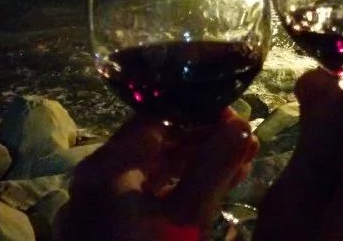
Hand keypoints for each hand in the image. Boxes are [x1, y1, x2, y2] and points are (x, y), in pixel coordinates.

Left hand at [54, 108, 258, 240]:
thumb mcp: (188, 218)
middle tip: (247, 143)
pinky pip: (144, 199)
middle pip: (155, 144)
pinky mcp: (104, 234)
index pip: (158, 118)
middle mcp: (94, 182)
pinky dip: (178, 192)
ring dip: (197, 166)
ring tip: (243, 165)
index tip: (239, 119)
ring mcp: (97, 210)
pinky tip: (214, 193)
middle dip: (204, 141)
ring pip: (153, 173)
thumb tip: (241, 125)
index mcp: (107, 169)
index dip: (201, 114)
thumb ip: (215, 167)